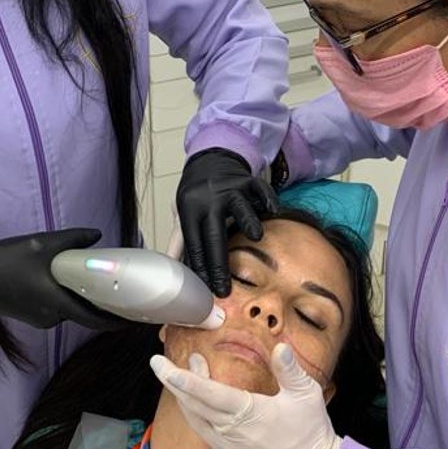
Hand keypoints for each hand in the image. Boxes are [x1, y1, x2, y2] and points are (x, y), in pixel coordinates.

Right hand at [0, 230, 124, 330]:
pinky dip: (69, 299)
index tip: (136, 318)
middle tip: (124, 293)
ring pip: (71, 310)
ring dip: (84, 299)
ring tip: (100, 282)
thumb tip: (98, 236)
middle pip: (85, 314)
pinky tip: (72, 283)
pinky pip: (59, 309)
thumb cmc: (4, 259)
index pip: (94, 319)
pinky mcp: (33, 316)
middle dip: (104, 306)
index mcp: (55, 301)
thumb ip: (73, 240)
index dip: (117, 321)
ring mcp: (41, 319)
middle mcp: (51, 316)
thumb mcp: (40, 243)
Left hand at [150, 342, 340, 448]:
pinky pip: (204, 432)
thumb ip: (289, 369)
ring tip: (188, 372)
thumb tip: (279, 347)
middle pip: (193, 404)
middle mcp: (232, 431)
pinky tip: (201, 401)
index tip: (161, 365)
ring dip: (186, 396)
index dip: (181, 378)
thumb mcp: (306, 394)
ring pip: (195, 419)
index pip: (207, 393)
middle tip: (162, 361)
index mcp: (248, 413)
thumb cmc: (312, 432)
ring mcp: (229, 446)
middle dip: (174, 381)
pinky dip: (197, 413)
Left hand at [176, 148, 277, 295]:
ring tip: (256, 236)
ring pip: (239, 205)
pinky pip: (260, 189)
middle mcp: (209, 199)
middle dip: (218, 263)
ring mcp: (230, 188)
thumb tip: (175, 270)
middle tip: (223, 288)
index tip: (205, 289)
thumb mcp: (183, 213)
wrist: (210, 160)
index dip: (199, 267)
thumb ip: (180, 242)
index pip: (194, 243)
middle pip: (214, 233)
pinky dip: (268, 199)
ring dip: (247, 220)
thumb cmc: (197, 194)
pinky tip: (272, 211)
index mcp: (189, 209)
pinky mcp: (248, 180)